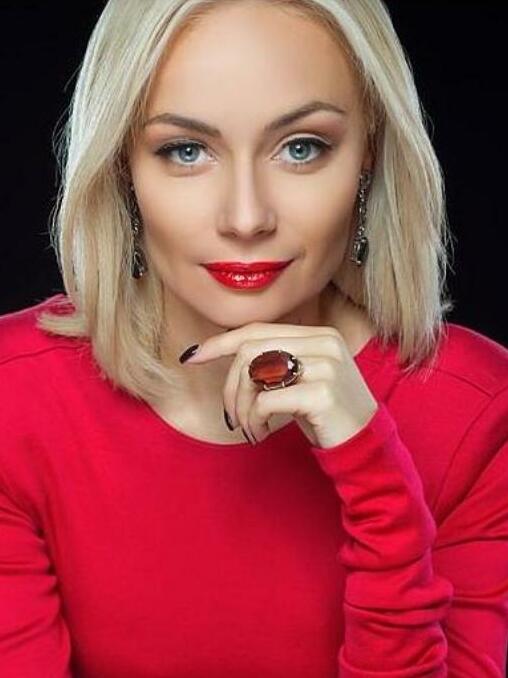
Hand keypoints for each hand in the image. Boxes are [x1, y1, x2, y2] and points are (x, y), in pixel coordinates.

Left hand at [182, 322, 378, 448]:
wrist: (365, 445)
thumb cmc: (326, 414)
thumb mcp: (303, 379)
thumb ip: (275, 360)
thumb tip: (227, 353)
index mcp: (319, 335)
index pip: (258, 330)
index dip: (220, 342)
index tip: (192, 356)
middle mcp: (324, 343)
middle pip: (250, 350)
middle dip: (230, 386)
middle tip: (231, 416)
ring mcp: (326, 366)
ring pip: (254, 373)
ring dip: (240, 406)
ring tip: (247, 428)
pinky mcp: (322, 393)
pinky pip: (265, 401)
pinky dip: (253, 420)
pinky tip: (260, 434)